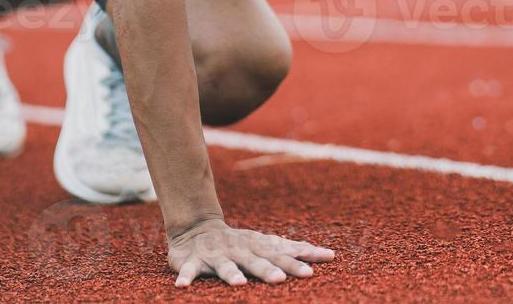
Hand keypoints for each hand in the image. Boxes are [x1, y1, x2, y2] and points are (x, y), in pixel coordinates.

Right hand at [167, 218, 334, 286]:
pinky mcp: (193, 261)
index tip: (316, 267)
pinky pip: (190, 270)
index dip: (297, 260)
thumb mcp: (266, 244)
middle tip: (281, 279)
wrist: (197, 228)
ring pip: (225, 266)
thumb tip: (329, 255)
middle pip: (256, 260)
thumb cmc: (241, 243)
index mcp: (257, 247)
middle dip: (268, 269)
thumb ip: (294, 250)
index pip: (281, 254)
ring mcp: (217, 255)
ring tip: (238, 283)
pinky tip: (183, 285)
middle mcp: (240, 250)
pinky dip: (186, 276)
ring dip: (231, 273)